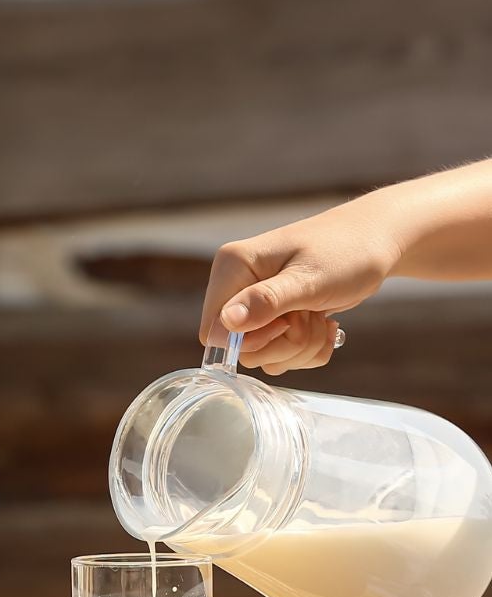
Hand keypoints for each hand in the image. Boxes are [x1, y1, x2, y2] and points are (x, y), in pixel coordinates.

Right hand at [198, 200, 403, 373]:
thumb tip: (226, 323)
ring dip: (300, 348)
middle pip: (240, 349)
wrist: (381, 240)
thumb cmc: (349, 251)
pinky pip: (280, 354)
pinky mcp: (274, 317)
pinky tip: (324, 325)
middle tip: (311, 317)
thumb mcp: (309, 279)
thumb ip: (266, 301)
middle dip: (284, 344)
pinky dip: (307, 349)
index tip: (286, 322)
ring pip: (263, 356)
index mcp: (233, 268)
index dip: (250, 340)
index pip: (214, 330)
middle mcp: (237, 287)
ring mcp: (255, 303)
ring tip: (322, 319)